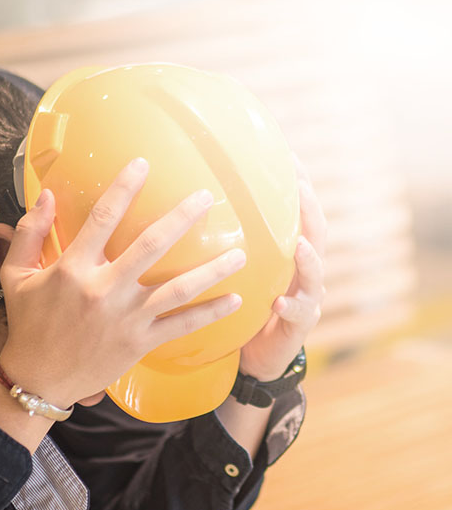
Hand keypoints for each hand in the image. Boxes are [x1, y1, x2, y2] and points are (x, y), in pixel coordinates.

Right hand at [0, 158, 245, 407]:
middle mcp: (105, 289)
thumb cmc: (28, 325)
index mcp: (73, 268)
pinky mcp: (139, 342)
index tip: (143, 164)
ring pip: (178, 288)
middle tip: (207, 197)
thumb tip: (47, 195)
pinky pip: (181, 326)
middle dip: (183, 217)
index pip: (103, 218)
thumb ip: (29, 233)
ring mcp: (126, 317)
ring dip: (212, 270)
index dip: (124, 188)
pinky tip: (235, 301)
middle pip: (152, 245)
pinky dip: (210, 313)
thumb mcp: (16, 276)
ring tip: (240, 254)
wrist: (38, 378)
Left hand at [239, 157, 326, 381]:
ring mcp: (307, 298)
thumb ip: (227, 242)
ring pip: (316, 274)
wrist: (256, 354)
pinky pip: (299, 314)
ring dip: (308, 259)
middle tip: (302, 187)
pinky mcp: (299, 326)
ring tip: (298, 245)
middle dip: (312, 211)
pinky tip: (280, 302)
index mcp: (289, 254)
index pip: (298, 213)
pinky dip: (291, 306)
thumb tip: (193, 203)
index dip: (299, 185)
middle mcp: (304, 271)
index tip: (290, 155)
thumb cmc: (243, 305)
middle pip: (317, 234)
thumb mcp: (237, 270)